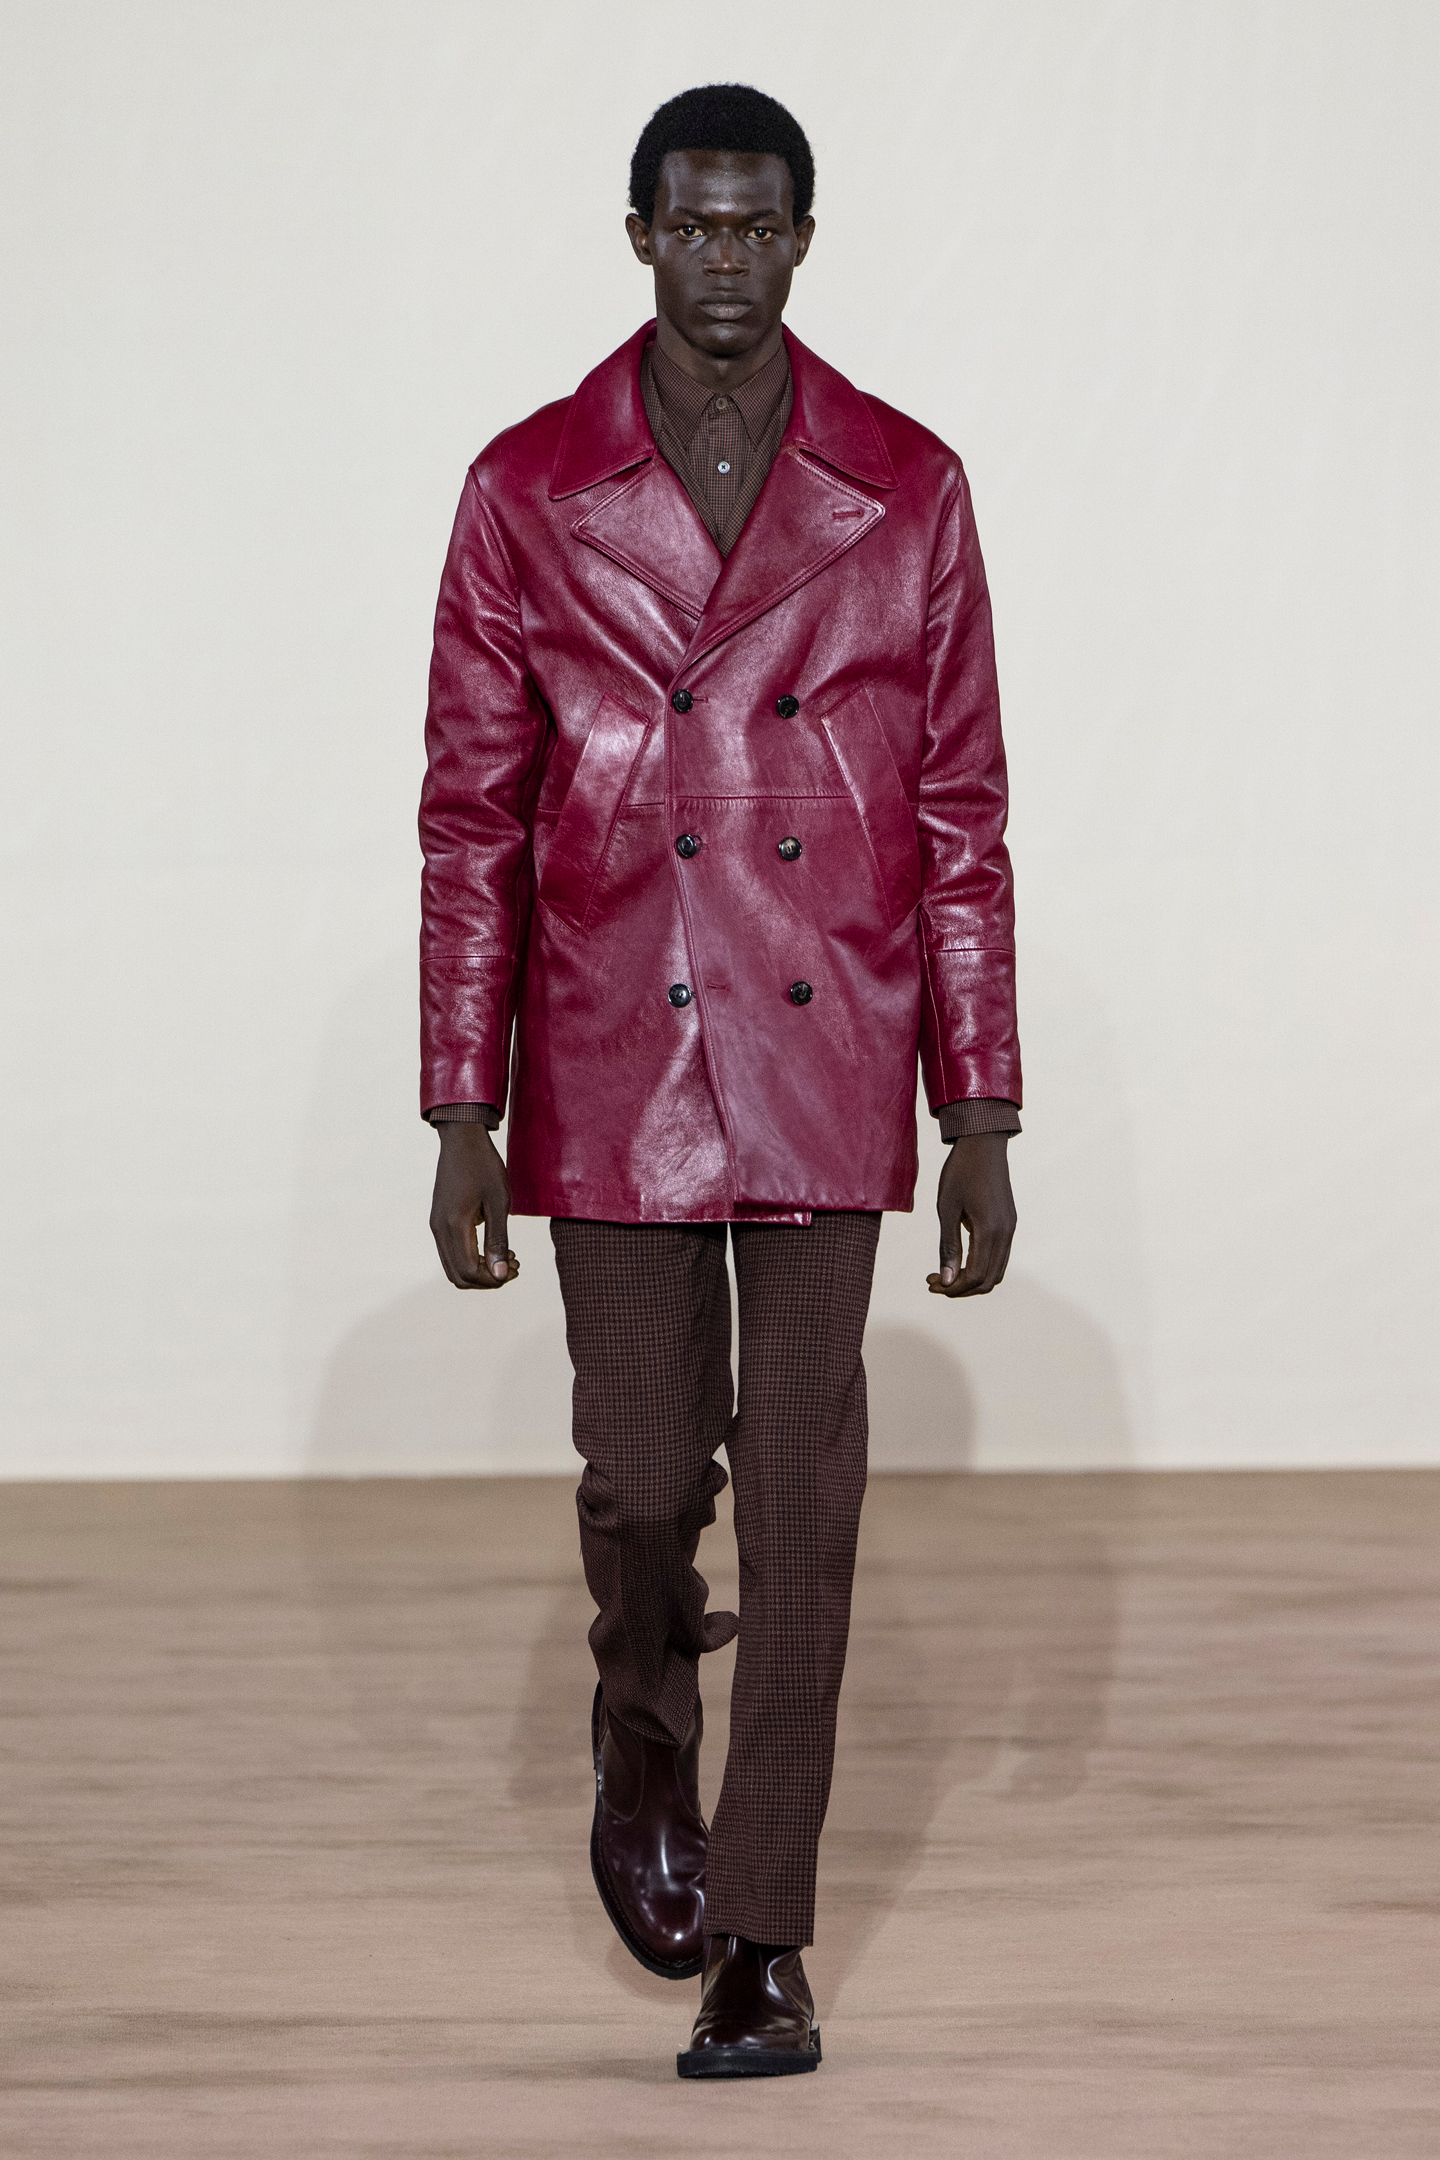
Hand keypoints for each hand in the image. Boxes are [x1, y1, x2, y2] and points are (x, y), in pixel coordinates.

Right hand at [429, 1123, 518, 1288]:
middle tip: (512, 1265)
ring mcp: (436, 1225)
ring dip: (480, 1270)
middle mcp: (439, 1229)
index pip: (469, 1271)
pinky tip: (492, 1247)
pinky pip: (451, 1253)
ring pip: (453, 1267)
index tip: (514, 1267)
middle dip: (487, 1279)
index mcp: (454, 1225)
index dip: (493, 1279)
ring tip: (506, 1257)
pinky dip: (471, 1259)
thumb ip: (498, 1240)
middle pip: (458, 1276)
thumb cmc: (485, 1166)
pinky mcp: (438, 1221)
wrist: (462, 1139)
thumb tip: (499, 1275)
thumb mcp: (499, 1202)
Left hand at [927, 1133, 1015, 1297]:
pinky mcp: (1009, 1223)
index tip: (931, 1283)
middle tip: (934, 1282)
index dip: (953, 1288)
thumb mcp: (947, 1209)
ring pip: (996, 1272)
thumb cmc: (960, 1172)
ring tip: (945, 1273)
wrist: (983, 1143)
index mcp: (990, 1230)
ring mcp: (1010, 1229)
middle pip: (988, 1281)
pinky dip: (981, 1266)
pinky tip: (960, 1259)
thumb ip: (948, 1246)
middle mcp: (1005, 1233)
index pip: (975, 1276)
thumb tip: (947, 1280)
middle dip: (961, 1288)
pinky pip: (999, 1257)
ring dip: (971, 1280)